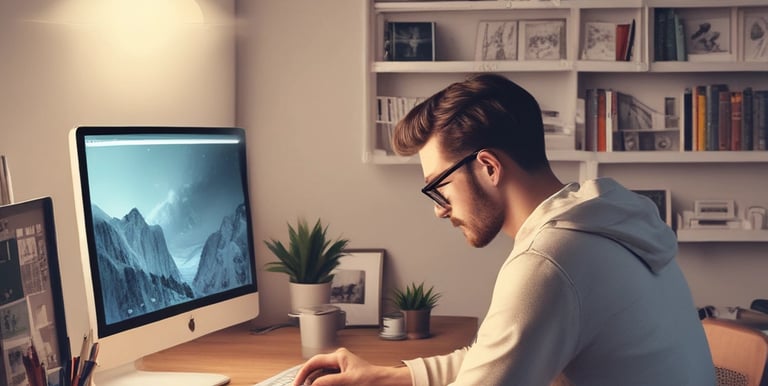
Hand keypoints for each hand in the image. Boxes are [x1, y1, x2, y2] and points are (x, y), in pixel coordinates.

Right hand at [293, 348, 410, 385]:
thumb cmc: (373, 379)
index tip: (297, 383)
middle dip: (307, 379)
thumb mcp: (348, 380)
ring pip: (320, 376)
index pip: (314, 362)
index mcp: (339, 356)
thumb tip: (313, 384)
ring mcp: (340, 369)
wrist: (385, 383)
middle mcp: (338, 361)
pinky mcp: (343, 378)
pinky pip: (327, 380)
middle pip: (315, 370)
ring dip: (314, 383)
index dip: (302, 373)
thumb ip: (329, 381)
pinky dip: (322, 385)